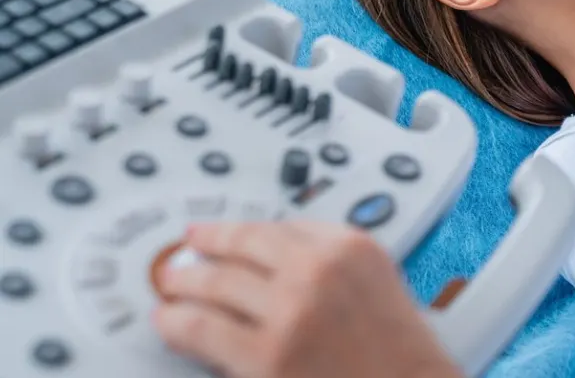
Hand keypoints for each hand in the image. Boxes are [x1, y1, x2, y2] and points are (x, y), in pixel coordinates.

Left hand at [153, 221, 461, 377]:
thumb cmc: (399, 353)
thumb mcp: (379, 282)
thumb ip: (331, 259)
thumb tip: (273, 255)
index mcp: (349, 247)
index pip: (277, 225)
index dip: (236, 229)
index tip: (216, 232)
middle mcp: (318, 271)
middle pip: (240, 246)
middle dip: (204, 247)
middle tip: (185, 252)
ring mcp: (290, 312)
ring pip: (214, 283)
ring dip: (182, 282)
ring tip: (170, 285)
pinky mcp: (266, 356)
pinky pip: (201, 328)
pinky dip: (176, 322)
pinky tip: (168, 322)